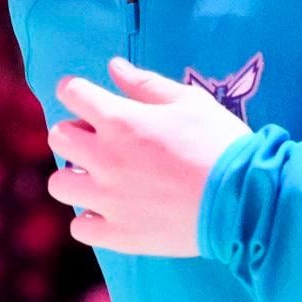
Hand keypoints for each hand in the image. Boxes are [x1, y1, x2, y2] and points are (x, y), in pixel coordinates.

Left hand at [45, 57, 254, 255]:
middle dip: (75, 131)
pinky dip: (91, 217)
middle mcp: (104, 159)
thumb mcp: (189, 101)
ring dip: (76, 176)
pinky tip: (112, 210)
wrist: (243, 200)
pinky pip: (80, 227)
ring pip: (59, 184)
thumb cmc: (220, 143)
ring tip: (101, 178)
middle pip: (58, 136)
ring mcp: (107, 200)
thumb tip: (113, 67)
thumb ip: (146, 84)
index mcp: (119, 120)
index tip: (84, 96)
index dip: (75, 90)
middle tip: (100, 138)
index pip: (72, 93)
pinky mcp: (118, 234)